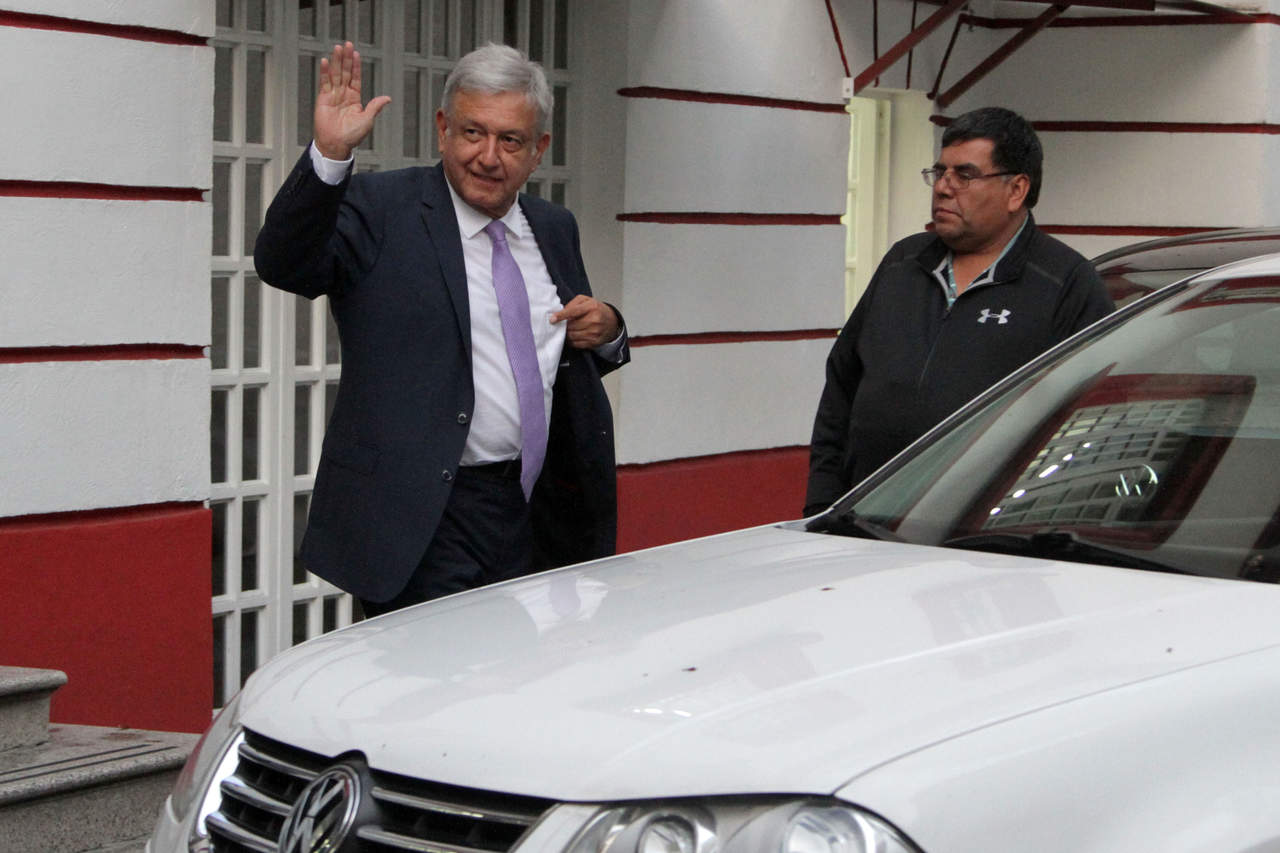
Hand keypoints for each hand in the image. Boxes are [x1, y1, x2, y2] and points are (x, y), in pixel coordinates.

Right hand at [313, 42, 390, 160]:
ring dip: (336, 61)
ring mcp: (333, 95)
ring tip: (337, 48)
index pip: (356, 78)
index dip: (356, 65)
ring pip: (335, 74)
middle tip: (347, 44)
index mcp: (355, 98)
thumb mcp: (367, 120)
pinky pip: (324, 83)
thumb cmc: (352, 136)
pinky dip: (324, 72)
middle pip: (345, 72)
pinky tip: (325, 61)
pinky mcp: (323, 99)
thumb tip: (387, 98)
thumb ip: (375, 107)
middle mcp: (343, 94)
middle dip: (346, 58)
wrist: (336, 144)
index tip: (356, 53)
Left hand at [551, 295, 620, 348]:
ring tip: (566, 330)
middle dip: (563, 326)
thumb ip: (573, 304)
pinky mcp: (594, 342)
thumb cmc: (597, 310)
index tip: (552, 319)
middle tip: (561, 325)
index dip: (561, 316)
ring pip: (572, 336)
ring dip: (566, 334)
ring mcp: (595, 332)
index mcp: (592, 307)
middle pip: (571, 326)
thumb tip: (560, 312)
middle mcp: (594, 320)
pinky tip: (572, 336)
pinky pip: (577, 344)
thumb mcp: (586, 300)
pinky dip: (571, 341)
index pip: (573, 311)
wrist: (612, 322)